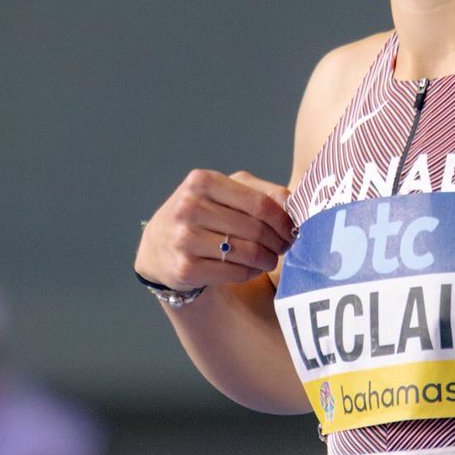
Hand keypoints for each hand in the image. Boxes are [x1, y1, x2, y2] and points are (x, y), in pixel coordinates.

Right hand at [136, 169, 295, 290]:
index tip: (293, 230)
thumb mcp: (224, 192)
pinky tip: (250, 268)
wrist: (158, 247)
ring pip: (249, 253)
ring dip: (267, 259)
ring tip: (269, 259)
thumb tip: (297, 205)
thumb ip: (261, 192)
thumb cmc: (201, 214)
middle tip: (284, 248)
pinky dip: (250, 272)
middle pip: (257, 230)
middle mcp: (189, 207)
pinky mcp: (185, 268)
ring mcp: (185, 238)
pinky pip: (235, 272)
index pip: (261, 203)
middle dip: (279, 242)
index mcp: (203, 181)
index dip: (284, 221)